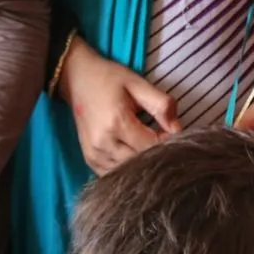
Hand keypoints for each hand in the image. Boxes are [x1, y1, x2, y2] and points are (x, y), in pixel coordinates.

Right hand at [58, 39, 178, 173]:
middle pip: (140, 162)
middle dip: (156, 154)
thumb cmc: (109, 79)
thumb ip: (161, 104)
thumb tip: (178, 129)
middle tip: (162, 140)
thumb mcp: (138, 84)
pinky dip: (127, 167)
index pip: (151, 146)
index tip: (172, 133)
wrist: (76, 79)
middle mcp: (103, 143)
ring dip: (142, 163)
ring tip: (147, 145)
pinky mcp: (90, 160)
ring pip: (128, 171)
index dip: (167, 142)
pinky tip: (132, 153)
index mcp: (117, 122)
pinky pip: (114, 174)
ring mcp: (94, 154)